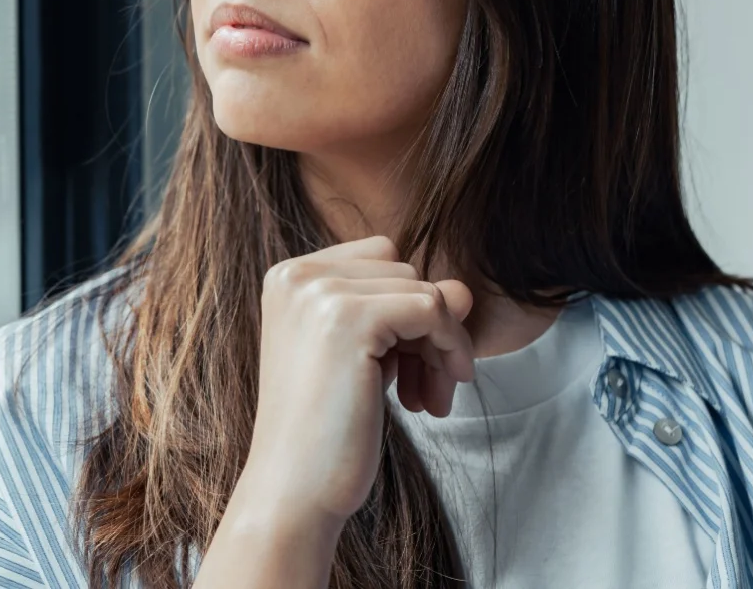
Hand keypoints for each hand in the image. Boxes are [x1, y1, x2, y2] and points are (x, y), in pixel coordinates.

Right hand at [232, 235, 474, 533]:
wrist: (292, 492)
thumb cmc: (324, 433)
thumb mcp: (367, 359)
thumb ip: (406, 313)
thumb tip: (465, 288)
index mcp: (288, 278)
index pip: (379, 260)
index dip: (405, 309)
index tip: (405, 368)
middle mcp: (297, 276)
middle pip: (404, 271)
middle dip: (426, 331)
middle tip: (425, 392)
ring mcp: (320, 294)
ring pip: (423, 290)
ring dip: (440, 346)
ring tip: (428, 401)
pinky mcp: (349, 319)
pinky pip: (432, 308)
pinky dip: (448, 349)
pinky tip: (435, 400)